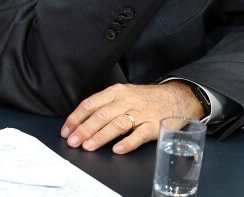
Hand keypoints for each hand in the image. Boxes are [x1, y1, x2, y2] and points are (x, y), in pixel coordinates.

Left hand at [60, 81, 203, 153]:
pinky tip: (117, 149)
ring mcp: (141, 113)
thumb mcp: (123, 94)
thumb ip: (105, 105)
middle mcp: (127, 101)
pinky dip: (128, 142)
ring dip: (100, 136)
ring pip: (117, 124)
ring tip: (88, 146)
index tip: (66, 130)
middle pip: (101, 115)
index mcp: (116, 92)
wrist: (177, 97)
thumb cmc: (145, 99)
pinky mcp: (154, 125)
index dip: (76, 118)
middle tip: (72, 141)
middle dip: (84, 129)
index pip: (90, 104)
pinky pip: (140, 134)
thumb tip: (81, 121)